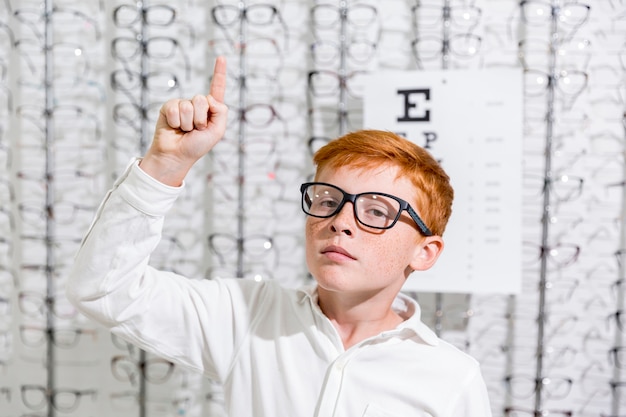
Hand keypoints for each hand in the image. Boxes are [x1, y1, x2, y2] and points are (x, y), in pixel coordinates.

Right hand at [139, 57, 227, 185]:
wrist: (176, 155)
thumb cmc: (196, 146)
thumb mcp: (217, 131)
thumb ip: (221, 112)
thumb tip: (210, 98)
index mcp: (211, 110)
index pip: (216, 88)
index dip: (219, 73)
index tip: (221, 57)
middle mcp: (197, 105)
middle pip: (202, 99)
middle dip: (200, 118)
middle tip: (195, 130)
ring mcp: (182, 105)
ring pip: (188, 106)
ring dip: (187, 123)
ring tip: (184, 131)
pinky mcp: (168, 107)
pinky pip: (174, 108)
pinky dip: (175, 121)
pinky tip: (174, 127)